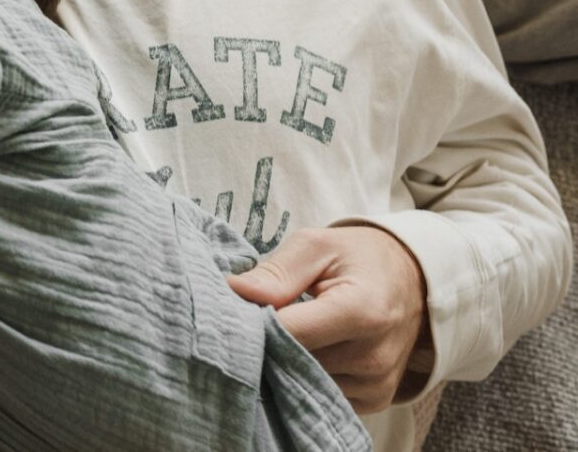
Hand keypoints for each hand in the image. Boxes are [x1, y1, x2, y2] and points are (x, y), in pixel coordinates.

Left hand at [227, 226, 428, 412]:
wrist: (415, 282)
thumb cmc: (359, 258)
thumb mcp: (317, 247)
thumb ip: (276, 272)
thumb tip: (232, 291)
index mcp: (362, 311)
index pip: (289, 331)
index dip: (254, 321)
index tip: (234, 307)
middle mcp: (373, 356)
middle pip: (294, 360)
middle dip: (266, 340)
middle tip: (257, 316)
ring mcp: (376, 384)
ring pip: (303, 380)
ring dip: (286, 359)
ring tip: (289, 329)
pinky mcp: (375, 400)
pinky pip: (323, 393)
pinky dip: (307, 374)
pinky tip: (308, 349)